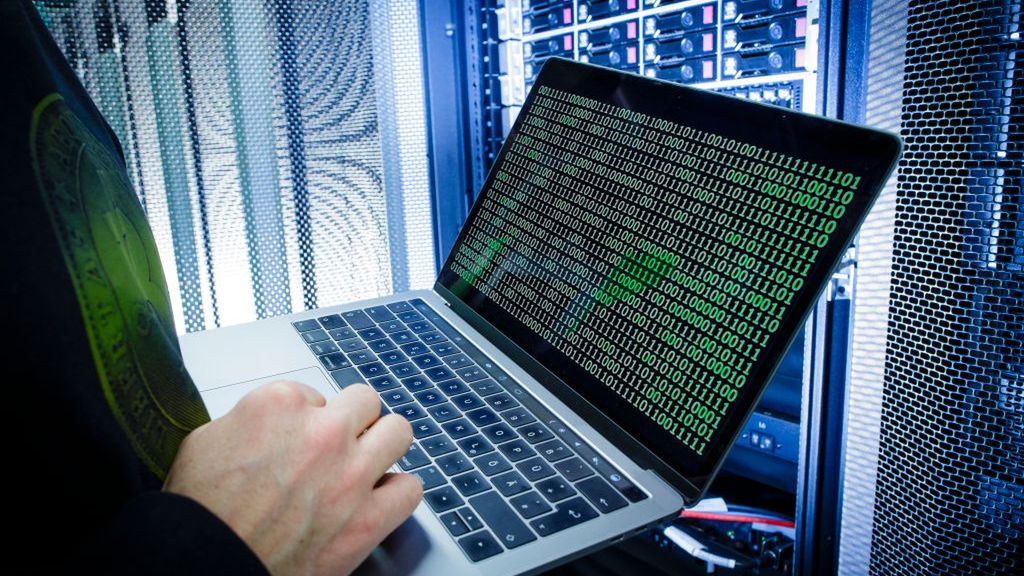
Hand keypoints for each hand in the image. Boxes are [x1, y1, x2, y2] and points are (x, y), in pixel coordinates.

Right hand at [164, 381, 421, 574]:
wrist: (203, 565)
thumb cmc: (198, 514)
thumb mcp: (206, 440)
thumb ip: (251, 419)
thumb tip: (274, 423)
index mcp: (279, 406)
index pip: (316, 393)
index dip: (307, 419)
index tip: (298, 438)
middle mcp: (322, 433)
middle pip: (365, 402)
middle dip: (352, 422)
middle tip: (338, 444)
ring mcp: (351, 475)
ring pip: (399, 433)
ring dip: (383, 447)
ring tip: (366, 463)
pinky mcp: (367, 520)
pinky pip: (410, 489)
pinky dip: (396, 493)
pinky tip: (378, 499)